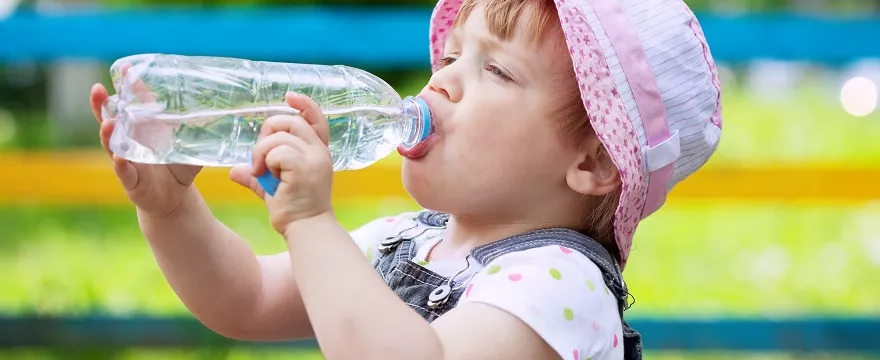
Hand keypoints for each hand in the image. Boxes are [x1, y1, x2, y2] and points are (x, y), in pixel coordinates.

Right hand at [90, 68, 201, 218]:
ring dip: (107, 133)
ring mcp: (127, 160)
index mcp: (142, 129)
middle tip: (98, 89)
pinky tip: (118, 157)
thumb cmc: (178, 167)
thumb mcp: (187, 144)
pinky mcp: (130, 180)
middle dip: (102, 104)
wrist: (174, 198)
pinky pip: (123, 172)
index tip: (124, 69)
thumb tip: (223, 110)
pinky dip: (121, 164)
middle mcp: (130, 141)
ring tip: (107, 122)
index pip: (132, 104)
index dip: (128, 88)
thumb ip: (199, 128)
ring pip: (111, 144)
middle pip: (109, 119)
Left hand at [251, 92, 332, 234]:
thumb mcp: (274, 186)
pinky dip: (265, 161)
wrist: (306, 229)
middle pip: (291, 120)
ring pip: (279, 135)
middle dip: (269, 131)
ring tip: (261, 171)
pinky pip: (277, 151)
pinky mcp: (304, 167)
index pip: (316, 118)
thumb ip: (258, 174)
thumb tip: (234, 170)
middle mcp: (319, 151)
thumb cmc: (294, 210)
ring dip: (262, 151)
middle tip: (261, 155)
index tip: (289, 96)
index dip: (304, 104)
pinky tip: (266, 176)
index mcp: (317, 151)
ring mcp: (314, 158)